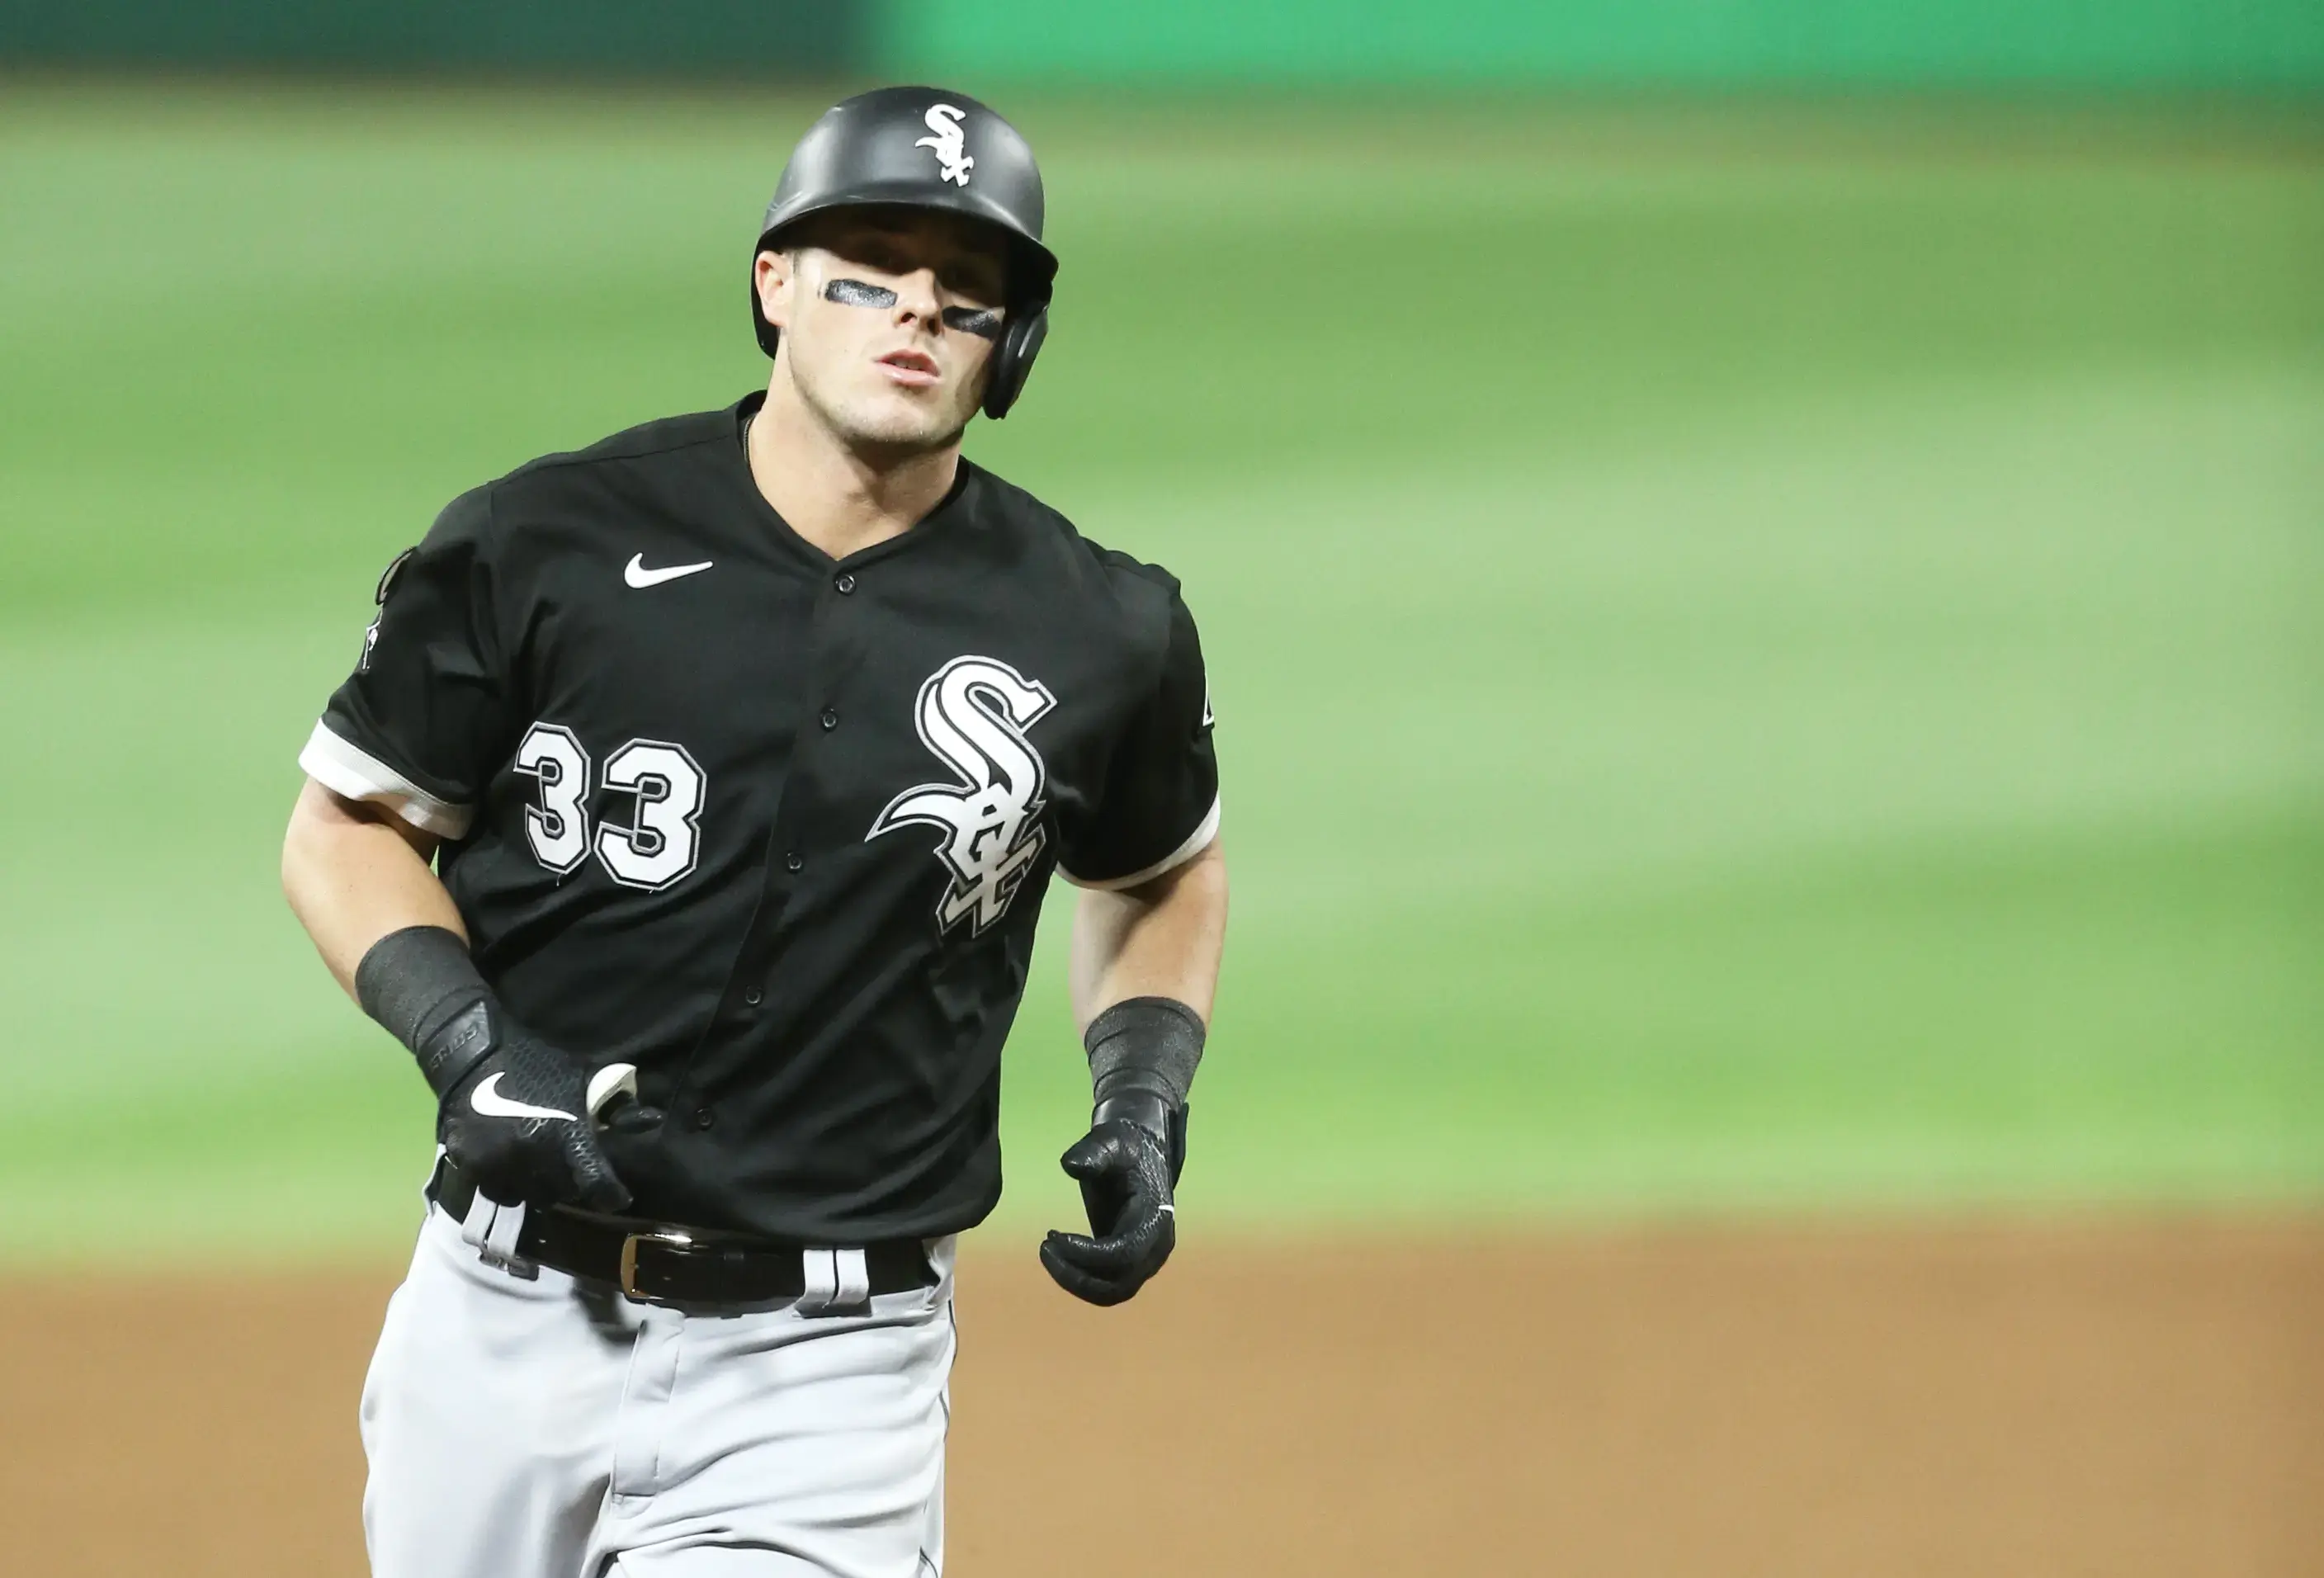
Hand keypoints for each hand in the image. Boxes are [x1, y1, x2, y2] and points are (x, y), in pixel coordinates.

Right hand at [437, 1011, 630, 1212]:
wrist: (474, 1055)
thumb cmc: (535, 1063)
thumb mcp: (581, 1077)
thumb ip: (613, 1105)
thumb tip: (654, 1119)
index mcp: (566, 1134)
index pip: (596, 1183)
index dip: (611, 1195)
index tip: (619, 1197)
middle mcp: (534, 1156)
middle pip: (563, 1193)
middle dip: (573, 1185)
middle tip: (574, 1171)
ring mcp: (501, 1165)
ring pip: (530, 1197)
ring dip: (542, 1188)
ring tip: (545, 1172)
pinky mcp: (473, 1167)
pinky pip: (499, 1191)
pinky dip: (511, 1185)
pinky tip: (516, 1170)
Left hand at [1040, 1110, 1177, 1306]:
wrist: (1142, 1154)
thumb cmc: (1124, 1148)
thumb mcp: (1110, 1142)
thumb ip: (1094, 1152)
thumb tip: (1069, 1165)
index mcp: (1155, 1219)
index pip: (1123, 1253)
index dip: (1086, 1254)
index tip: (1052, 1236)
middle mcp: (1157, 1247)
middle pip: (1118, 1283)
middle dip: (1076, 1274)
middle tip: (1044, 1248)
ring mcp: (1147, 1260)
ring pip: (1112, 1292)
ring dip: (1076, 1281)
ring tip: (1047, 1252)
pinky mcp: (1132, 1265)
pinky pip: (1107, 1287)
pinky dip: (1080, 1279)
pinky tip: (1058, 1255)